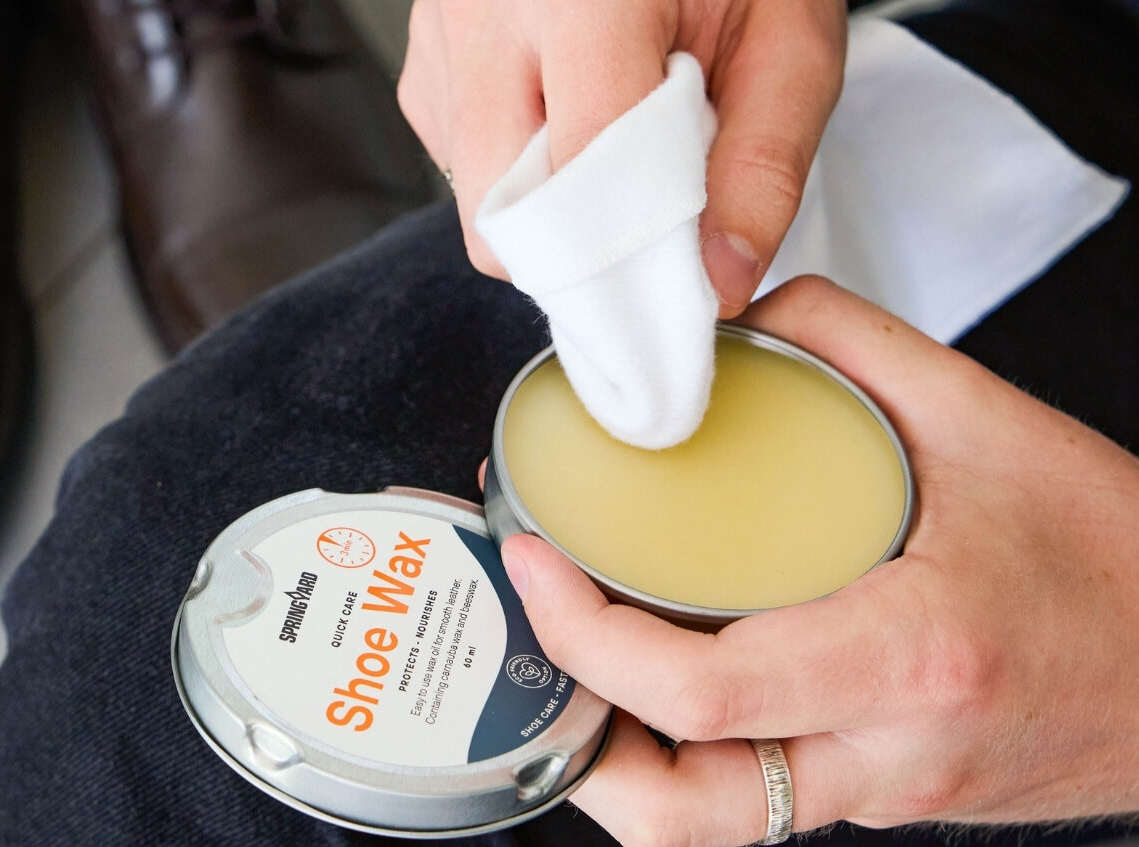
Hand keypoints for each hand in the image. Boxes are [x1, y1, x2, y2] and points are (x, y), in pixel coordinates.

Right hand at [397, 0, 846, 314]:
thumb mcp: (787, 34)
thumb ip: (763, 158)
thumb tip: (720, 279)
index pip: (583, 179)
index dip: (635, 248)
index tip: (680, 281)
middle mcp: (486, 9)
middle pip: (501, 217)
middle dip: (576, 244)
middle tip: (648, 205)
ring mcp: (439, 31)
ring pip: (471, 196)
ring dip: (546, 204)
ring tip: (610, 132)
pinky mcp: (423, 54)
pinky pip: (455, 157)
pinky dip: (517, 165)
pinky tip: (566, 108)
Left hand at [498, 276, 1138, 845]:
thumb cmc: (1115, 554)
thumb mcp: (993, 420)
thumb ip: (853, 345)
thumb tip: (735, 317)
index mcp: (908, 655)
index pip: (703, 689)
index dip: (588, 636)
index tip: (538, 566)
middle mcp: (889, 751)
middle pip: (684, 810)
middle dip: (579, 745)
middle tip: (538, 644)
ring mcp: (886, 795)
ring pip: (713, 827)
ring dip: (625, 765)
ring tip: (585, 669)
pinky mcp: (888, 803)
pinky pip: (760, 804)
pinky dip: (690, 755)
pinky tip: (668, 682)